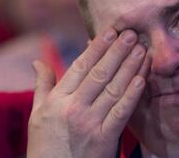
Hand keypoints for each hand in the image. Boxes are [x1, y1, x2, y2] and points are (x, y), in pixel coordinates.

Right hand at [27, 29, 148, 157]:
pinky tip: (142, 78)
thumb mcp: (37, 114)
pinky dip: (132, 94)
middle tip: (132, 34)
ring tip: (141, 50)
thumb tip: (37, 61)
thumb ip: (42, 86)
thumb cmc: (44, 145)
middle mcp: (73, 109)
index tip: (110, 32)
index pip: (80, 67)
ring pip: (114, 89)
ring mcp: (90, 124)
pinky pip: (121, 112)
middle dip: (118, 51)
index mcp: (57, 101)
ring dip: (130, 67)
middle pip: (100, 74)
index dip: (97, 48)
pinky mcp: (105, 139)